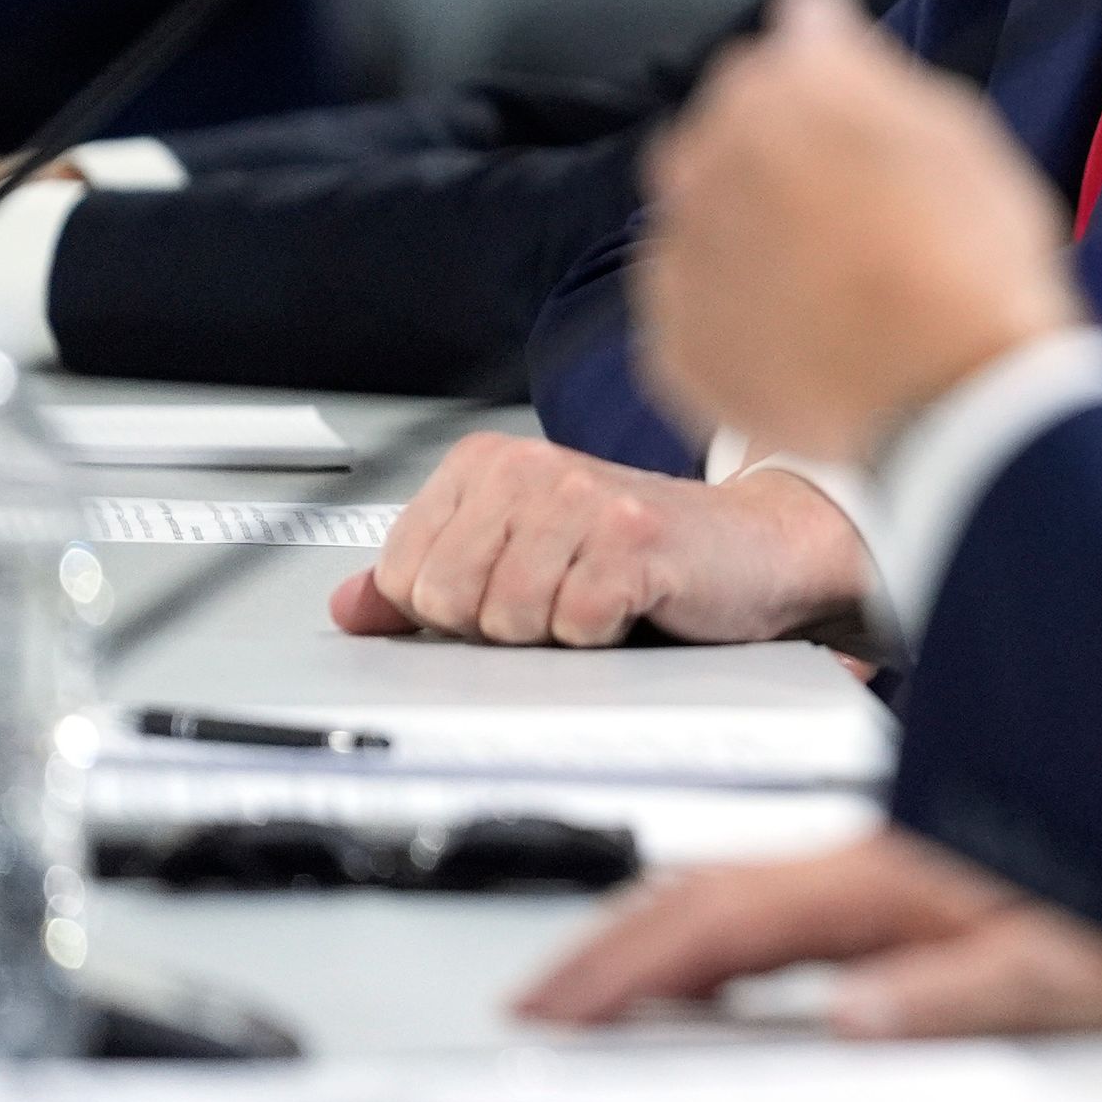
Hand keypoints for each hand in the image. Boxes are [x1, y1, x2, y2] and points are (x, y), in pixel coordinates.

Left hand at [326, 433, 873, 644]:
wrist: (753, 548)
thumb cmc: (640, 554)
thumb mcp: (519, 558)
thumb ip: (428, 579)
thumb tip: (349, 608)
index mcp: (488, 465)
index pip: (400, 573)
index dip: (450, 609)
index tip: (508, 588)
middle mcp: (530, 468)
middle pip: (444, 601)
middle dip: (498, 624)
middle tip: (558, 597)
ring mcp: (582, 499)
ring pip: (504, 619)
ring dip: (554, 632)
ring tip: (596, 597)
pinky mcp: (632, 540)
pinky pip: (572, 627)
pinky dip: (603, 636)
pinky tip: (631, 603)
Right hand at [511, 827, 1101, 1036]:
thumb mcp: (1076, 964)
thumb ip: (960, 996)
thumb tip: (850, 1024)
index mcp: (902, 870)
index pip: (729, 917)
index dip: (626, 965)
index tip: (553, 1008)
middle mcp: (889, 846)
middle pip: (720, 892)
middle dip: (616, 948)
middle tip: (542, 1005)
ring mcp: (900, 846)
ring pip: (753, 884)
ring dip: (666, 934)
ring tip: (601, 989)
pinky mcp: (921, 859)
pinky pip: (794, 887)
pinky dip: (728, 924)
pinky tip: (723, 958)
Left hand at [636, 0, 1086, 460]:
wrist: (957, 401)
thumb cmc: (973, 264)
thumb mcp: (956, 130)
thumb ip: (865, 65)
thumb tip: (815, 19)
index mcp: (779, 86)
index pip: (785, 43)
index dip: (830, 78)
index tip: (859, 112)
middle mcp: (707, 156)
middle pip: (730, 133)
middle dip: (778, 160)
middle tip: (857, 214)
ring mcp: (681, 254)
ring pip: (704, 220)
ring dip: (751, 237)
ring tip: (833, 285)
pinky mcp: (672, 342)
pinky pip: (692, 309)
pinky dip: (735, 317)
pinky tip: (804, 336)